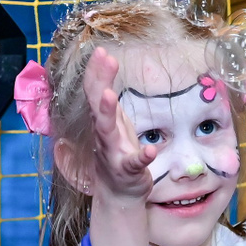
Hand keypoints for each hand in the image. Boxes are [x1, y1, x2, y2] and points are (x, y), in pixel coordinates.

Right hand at [84, 46, 158, 199]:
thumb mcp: (112, 123)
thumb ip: (108, 99)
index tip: (101, 51)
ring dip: (107, 113)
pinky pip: (133, 163)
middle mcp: (104, 134)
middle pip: (97, 105)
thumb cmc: (116, 153)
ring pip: (106, 132)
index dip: (96, 72)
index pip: (95, 92)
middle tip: (104, 59)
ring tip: (109, 95)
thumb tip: (105, 66)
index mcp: (103, 121)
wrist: (117, 193)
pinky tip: (150, 151)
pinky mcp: (128, 171)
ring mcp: (114, 153)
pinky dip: (141, 157)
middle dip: (99, 82)